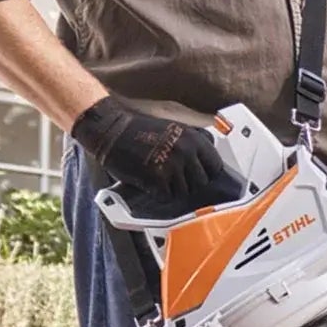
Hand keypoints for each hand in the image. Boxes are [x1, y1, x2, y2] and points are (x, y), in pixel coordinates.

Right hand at [72, 97, 236, 207]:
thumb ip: (193, 145)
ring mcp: (173, 166)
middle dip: (189, 183)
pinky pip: (167, 196)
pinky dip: (158, 193)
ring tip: (158, 177)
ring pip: (185, 192)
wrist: (111, 130)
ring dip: (173, 190)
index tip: (198, 176)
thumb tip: (207, 163)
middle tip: (173, 179)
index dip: (206, 174)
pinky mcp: (158, 179)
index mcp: (194, 139)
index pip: (215, 166)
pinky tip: (149, 181)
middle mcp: (187, 152)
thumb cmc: (138, 130)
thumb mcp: (174, 129)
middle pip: (202, 182)